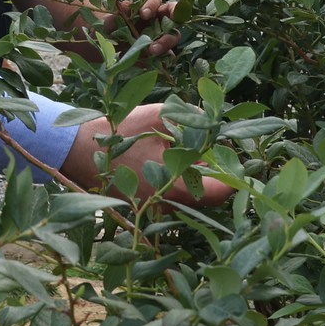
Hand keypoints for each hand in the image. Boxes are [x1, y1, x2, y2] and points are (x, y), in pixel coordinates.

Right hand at [60, 103, 230, 207]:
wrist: (78, 151)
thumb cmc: (119, 132)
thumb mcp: (159, 115)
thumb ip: (192, 119)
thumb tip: (217, 125)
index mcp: (175, 187)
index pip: (221, 192)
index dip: (237, 176)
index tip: (245, 160)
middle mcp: (170, 205)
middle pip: (211, 197)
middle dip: (222, 175)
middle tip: (229, 153)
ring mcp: (157, 209)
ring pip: (195, 198)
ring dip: (204, 179)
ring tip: (206, 154)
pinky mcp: (147, 207)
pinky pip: (177, 198)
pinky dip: (185, 182)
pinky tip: (182, 161)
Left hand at [103, 0, 179, 59]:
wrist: (105, 51)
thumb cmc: (107, 31)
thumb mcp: (106, 23)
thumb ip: (113, 16)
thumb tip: (124, 10)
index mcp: (146, 8)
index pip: (155, 1)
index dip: (152, 5)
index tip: (143, 14)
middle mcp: (157, 21)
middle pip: (173, 15)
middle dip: (173, 17)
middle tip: (167, 22)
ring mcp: (160, 38)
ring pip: (173, 35)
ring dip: (166, 41)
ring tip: (152, 50)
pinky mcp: (159, 54)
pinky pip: (168, 55)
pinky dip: (166, 57)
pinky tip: (158, 61)